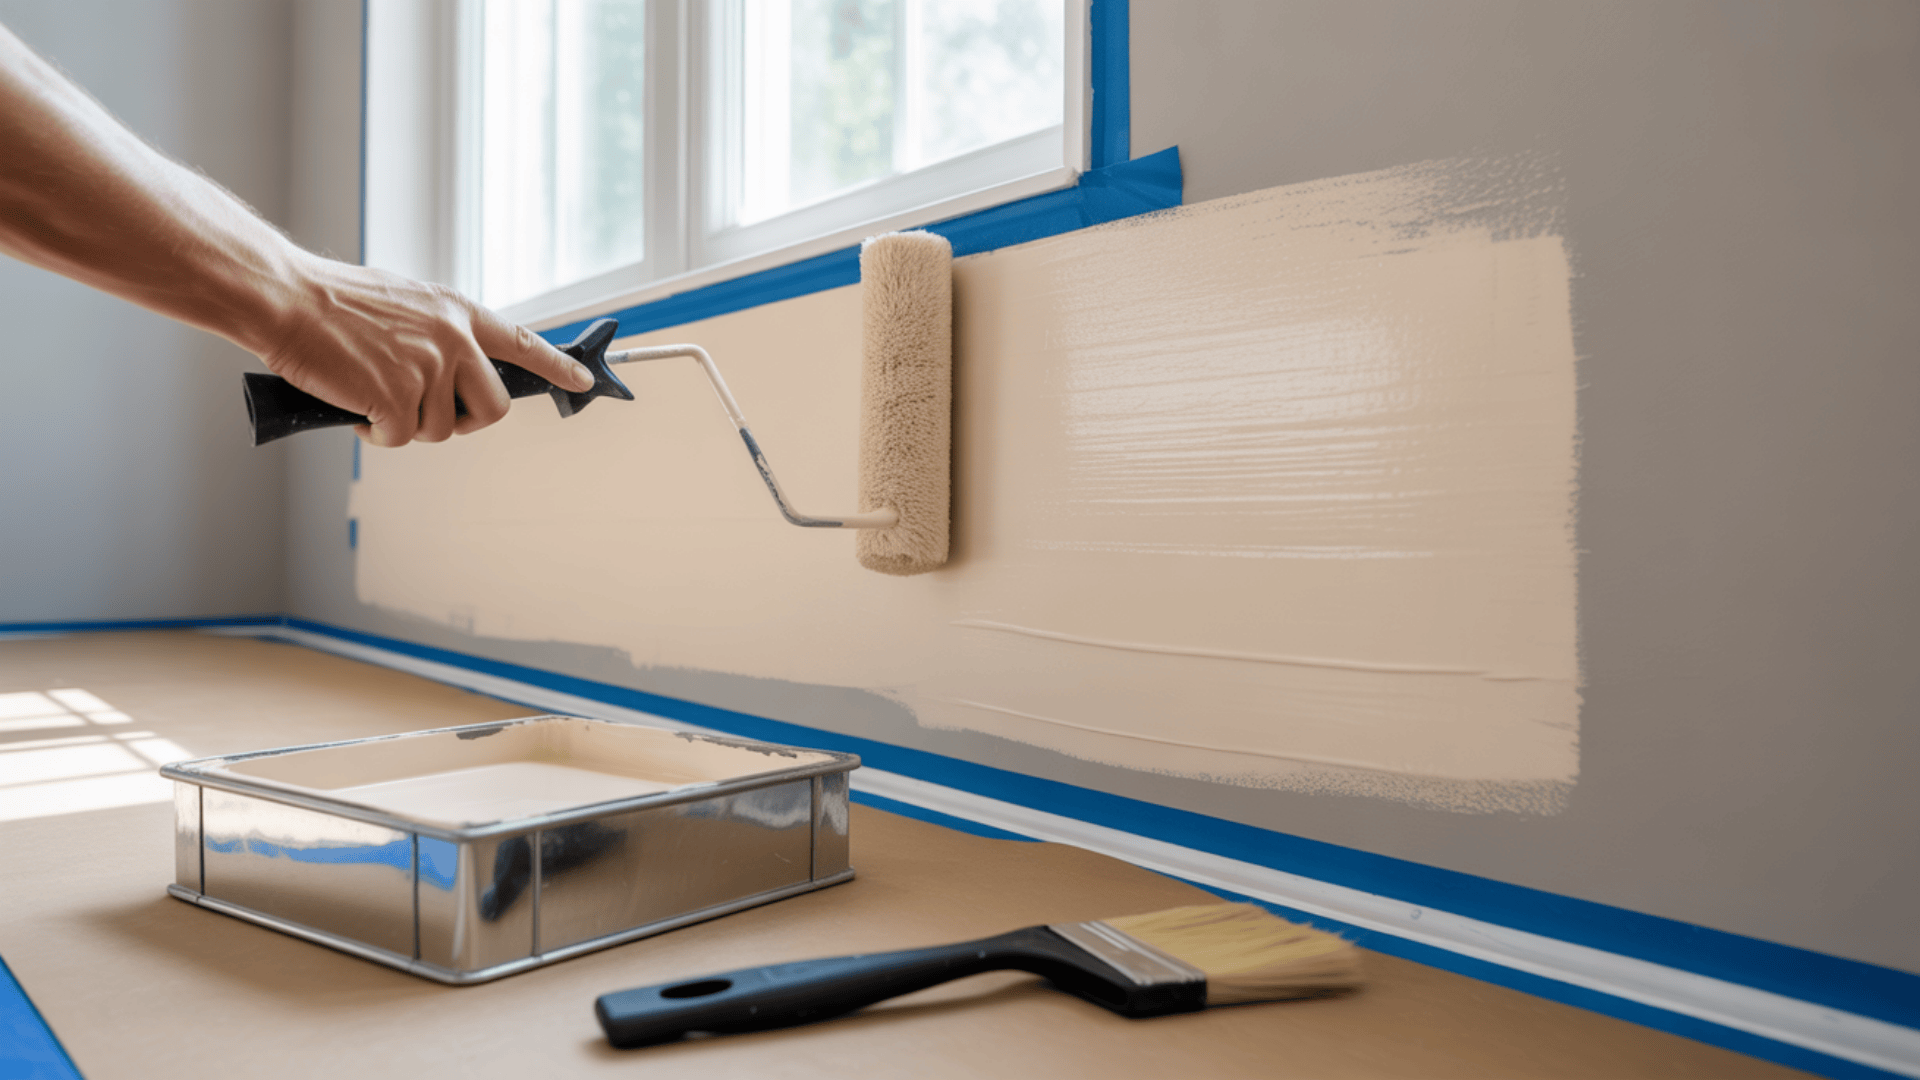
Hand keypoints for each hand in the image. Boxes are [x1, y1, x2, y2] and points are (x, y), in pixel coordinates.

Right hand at [257, 252, 596, 446]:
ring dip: (406, 424)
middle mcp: (454, 339)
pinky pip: (400, 438)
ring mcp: (429, 368)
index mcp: (458, 312)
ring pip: (440, 429)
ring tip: (371, 390)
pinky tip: (355, 405)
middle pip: (493, 408)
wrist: (287, 299)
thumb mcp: (405, 303)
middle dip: (462, 421)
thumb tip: (455, 369)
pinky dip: (375, 433)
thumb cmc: (334, 304)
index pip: (522, 342)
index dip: (555, 366)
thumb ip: (440, 332)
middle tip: (424, 411)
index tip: (582, 380)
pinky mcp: (398, 397)